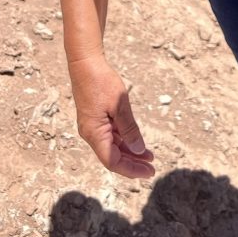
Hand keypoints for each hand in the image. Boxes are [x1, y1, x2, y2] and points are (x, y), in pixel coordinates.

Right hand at [69, 56, 154, 178]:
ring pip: (112, 147)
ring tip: (149, 156)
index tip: (148, 172)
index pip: (113, 161)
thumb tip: (138, 150)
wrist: (85, 64)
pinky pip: (110, 136)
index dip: (131, 169)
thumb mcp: (120, 105)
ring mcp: (92, 127)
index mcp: (94, 133)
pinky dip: (124, 141)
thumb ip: (129, 129)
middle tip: (152, 168)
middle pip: (112, 157)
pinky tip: (137, 143)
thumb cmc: (102, 82)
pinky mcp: (95, 120)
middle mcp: (91, 134)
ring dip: (130, 152)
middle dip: (133, 164)